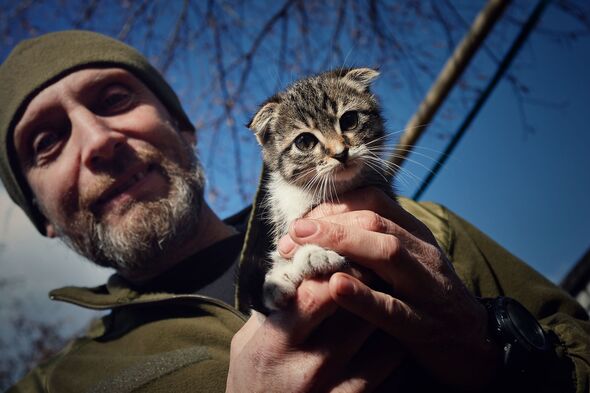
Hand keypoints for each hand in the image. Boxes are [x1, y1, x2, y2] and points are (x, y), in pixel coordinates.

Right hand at [226, 278, 403, 392]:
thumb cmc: (250, 382)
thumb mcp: (245, 342)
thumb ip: (270, 307)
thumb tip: (297, 266)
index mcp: (275, 344)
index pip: (318, 294)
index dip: (337, 269)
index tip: (344, 256)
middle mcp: (309, 368)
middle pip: (357, 312)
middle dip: (368, 284)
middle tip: (375, 269)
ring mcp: (336, 391)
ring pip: (382, 338)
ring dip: (384, 314)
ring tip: (384, 299)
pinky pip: (389, 369)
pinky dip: (392, 346)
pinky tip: (386, 334)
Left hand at [278, 188, 499, 389]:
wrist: (474, 344)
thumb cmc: (425, 299)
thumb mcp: (405, 263)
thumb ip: (372, 245)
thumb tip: (319, 232)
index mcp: (414, 234)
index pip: (373, 201)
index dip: (333, 206)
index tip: (301, 222)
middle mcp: (421, 253)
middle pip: (374, 222)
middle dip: (329, 223)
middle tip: (292, 233)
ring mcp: (426, 287)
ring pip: (386, 252)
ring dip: (341, 243)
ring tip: (304, 245)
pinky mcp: (425, 325)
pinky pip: (393, 307)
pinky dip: (363, 296)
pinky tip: (335, 286)